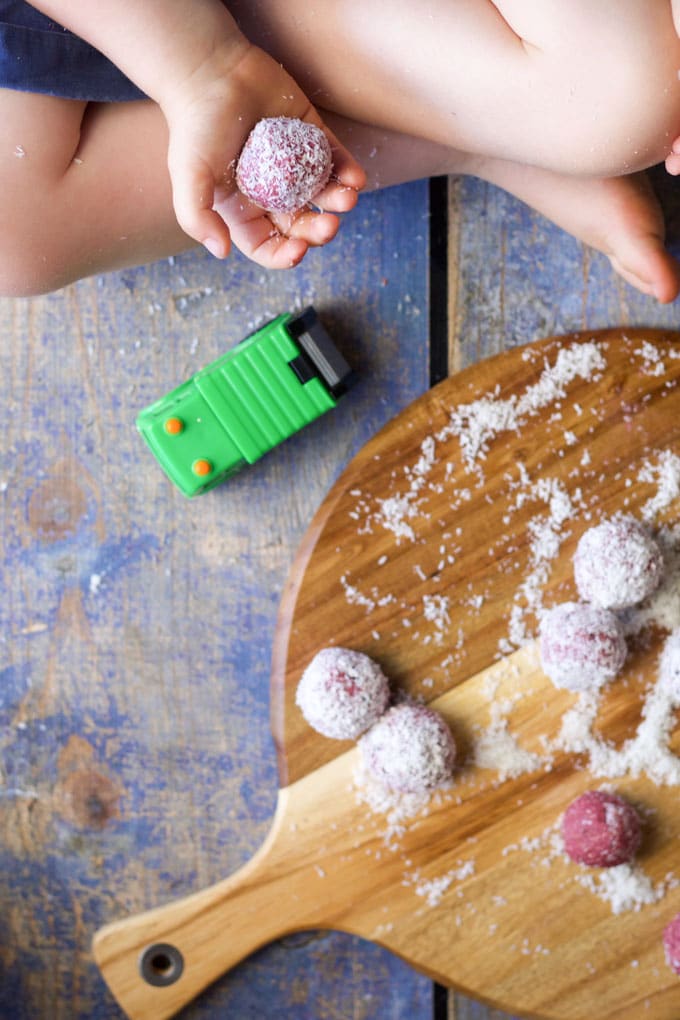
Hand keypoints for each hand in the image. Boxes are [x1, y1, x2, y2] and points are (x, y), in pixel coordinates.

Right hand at [161, 41, 365, 267]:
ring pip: (322, 196)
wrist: (212, 70)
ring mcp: (292, 165)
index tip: (299, 250)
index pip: (267, 245)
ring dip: (339, 203)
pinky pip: (335, 160)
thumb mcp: (188, 176)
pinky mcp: (311, 137)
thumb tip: (222, 253)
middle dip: (318, 231)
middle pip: (300, 225)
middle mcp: (269, 192)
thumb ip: (197, 218)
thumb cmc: (196, 125)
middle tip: (329, 225)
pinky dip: (348, 171)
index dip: (284, 255)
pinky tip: (355, 178)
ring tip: (348, 198)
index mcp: (242, 209)